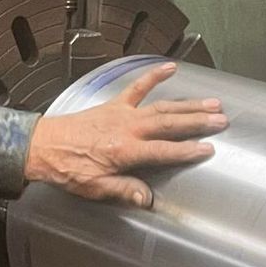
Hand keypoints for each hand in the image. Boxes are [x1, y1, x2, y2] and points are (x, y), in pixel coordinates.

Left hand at [24, 63, 224, 205]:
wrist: (44, 146)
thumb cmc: (69, 169)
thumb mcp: (96, 188)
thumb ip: (124, 191)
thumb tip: (148, 199)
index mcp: (125, 151)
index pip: (164, 151)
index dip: (188, 151)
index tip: (208, 149)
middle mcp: (128, 129)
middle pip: (170, 124)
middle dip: (197, 122)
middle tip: (221, 120)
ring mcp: (123, 114)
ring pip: (162, 106)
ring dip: (187, 104)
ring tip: (212, 103)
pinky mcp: (115, 105)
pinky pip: (137, 87)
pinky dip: (154, 76)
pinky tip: (171, 68)